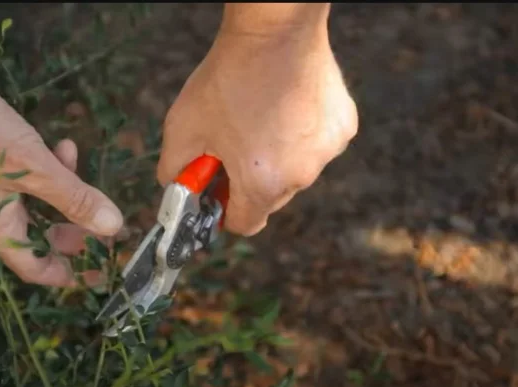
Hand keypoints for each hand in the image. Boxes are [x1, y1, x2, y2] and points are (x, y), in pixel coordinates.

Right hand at [0, 54, 123, 286]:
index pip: (37, 268)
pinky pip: (29, 176)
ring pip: (38, 201)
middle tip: (105, 219)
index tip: (102, 270)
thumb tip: (114, 227)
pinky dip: (49, 166)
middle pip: (41, 236)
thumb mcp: (34, 168)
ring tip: (81, 164)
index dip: (70, 272)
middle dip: (74, 228)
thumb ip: (74, 198)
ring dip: (64, 188)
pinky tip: (63, 144)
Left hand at [157, 15, 357, 235]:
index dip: (225, 211)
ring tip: (258, 118)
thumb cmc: (229, 79)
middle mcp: (302, 176)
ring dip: (276, 157)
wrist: (274, 31)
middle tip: (231, 145)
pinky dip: (299, 134)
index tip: (217, 192)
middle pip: (269, 198)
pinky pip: (315, 145)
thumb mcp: (182, 128)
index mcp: (263, 184)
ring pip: (294, 170)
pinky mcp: (343, 127)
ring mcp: (327, 152)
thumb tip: (175, 187)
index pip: (246, 224)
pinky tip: (285, 105)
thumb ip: (174, 171)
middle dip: (249, 180)